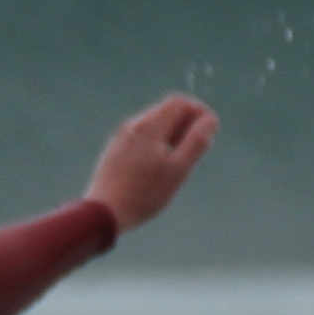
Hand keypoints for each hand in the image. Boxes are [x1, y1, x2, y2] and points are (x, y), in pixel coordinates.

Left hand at [84, 93, 216, 234]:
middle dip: (186, 124)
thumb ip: (196, 142)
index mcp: (150, 126)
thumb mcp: (178, 169)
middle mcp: (133, 125)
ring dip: (171, 134)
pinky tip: (157, 168)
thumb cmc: (144, 194)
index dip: (199, 111)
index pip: (180, 102)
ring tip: (178, 162)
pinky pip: (140, 138)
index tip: (209, 131)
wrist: (103, 212)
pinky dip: (156, 144)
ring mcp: (121, 137)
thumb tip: (211, 120)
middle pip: (166, 111)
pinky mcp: (114, 150)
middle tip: (196, 150)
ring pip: (153, 125)